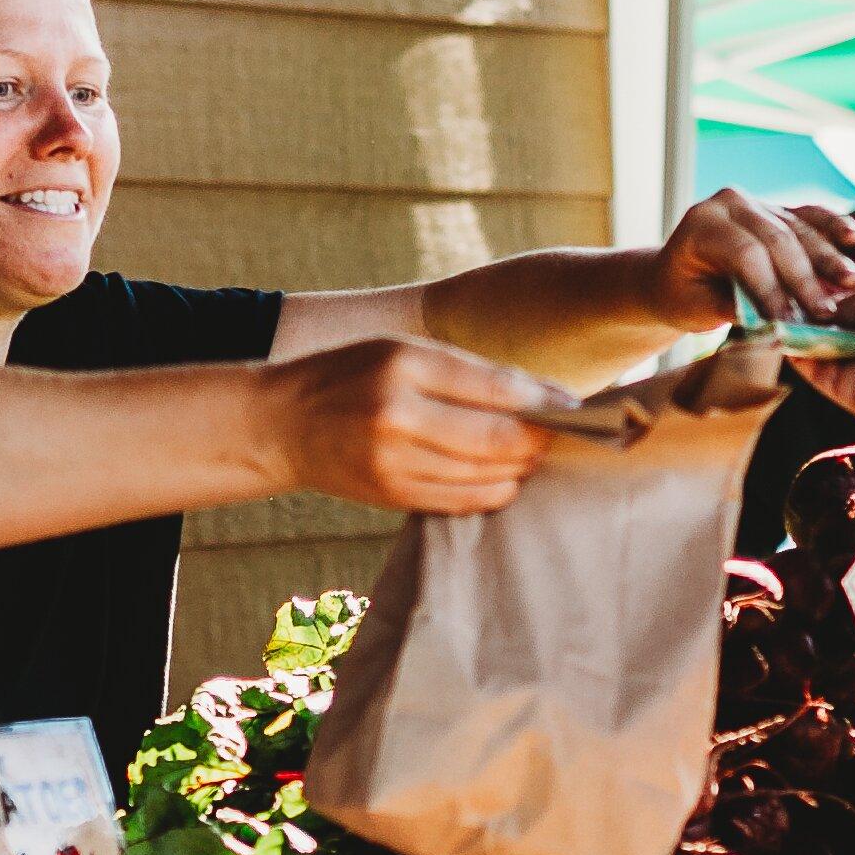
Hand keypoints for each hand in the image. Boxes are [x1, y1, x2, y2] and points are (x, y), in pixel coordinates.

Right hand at [265, 337, 564, 514]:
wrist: (280, 424)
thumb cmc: (348, 376)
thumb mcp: (399, 351)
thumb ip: (464, 372)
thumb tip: (538, 397)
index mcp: (403, 364)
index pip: (496, 387)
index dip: (545, 401)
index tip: (574, 406)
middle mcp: (398, 415)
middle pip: (499, 439)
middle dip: (539, 440)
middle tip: (558, 435)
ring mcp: (393, 463)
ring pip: (486, 476)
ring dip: (520, 469)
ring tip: (531, 455)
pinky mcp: (392, 496)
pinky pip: (462, 502)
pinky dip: (492, 492)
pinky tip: (502, 479)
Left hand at [651, 188, 854, 328]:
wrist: (675, 275)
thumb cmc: (683, 296)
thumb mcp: (696, 308)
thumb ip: (733, 309)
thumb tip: (774, 323)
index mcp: (702, 224)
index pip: (745, 254)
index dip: (770, 288)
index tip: (790, 320)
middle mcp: (729, 203)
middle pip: (776, 239)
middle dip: (804, 279)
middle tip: (827, 312)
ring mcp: (755, 201)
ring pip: (797, 228)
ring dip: (828, 258)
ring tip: (852, 283)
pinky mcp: (777, 208)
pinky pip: (808, 215)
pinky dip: (832, 226)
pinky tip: (854, 237)